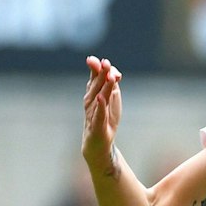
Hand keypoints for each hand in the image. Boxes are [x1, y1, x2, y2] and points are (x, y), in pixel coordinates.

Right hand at [82, 55, 122, 173]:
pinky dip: (100, 106)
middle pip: (96, 85)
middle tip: (106, 63)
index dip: (98, 69)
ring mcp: (93, 113)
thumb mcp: (110, 100)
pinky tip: (101, 98)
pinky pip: (98, 114)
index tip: (104, 62)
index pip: (95, 77)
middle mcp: (91, 101)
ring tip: (109, 77)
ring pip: (99, 97)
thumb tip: (115, 72)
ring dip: (104, 87)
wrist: (97, 143)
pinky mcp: (97, 125)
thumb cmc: (105, 120)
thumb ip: (111, 85)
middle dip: (101, 73)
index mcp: (94, 93)